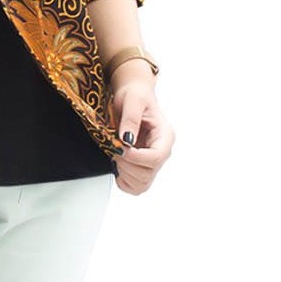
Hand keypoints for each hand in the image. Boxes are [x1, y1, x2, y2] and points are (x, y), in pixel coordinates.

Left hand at [110, 67, 174, 194]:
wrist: (132, 94)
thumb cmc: (135, 95)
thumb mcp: (132, 99)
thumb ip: (130, 118)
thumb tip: (126, 139)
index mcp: (164, 136)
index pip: (156, 157)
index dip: (136, 157)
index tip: (121, 148)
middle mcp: (161, 151)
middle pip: (148, 174)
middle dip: (127, 164)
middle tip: (115, 148)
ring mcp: (151, 161)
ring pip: (142, 184)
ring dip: (124, 173)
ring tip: (116, 154)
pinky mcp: (142, 166)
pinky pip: (135, 187)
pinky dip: (124, 181)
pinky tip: (118, 165)